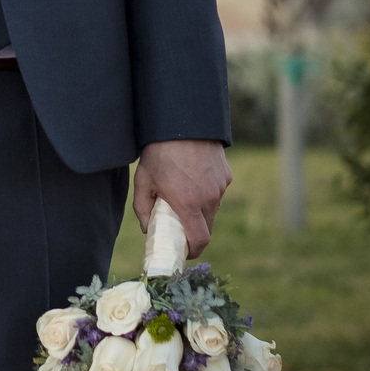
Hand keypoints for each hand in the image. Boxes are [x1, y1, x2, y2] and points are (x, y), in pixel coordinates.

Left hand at [133, 139, 231, 257]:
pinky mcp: (225, 175)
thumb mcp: (143, 180)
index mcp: (188, 203)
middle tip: (180, 225)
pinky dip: (207, 193)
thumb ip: (143, 209)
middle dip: (195, 232)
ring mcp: (220, 186)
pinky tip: (193, 178)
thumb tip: (147, 229)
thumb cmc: (158, 151)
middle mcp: (209, 198)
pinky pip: (217, 192)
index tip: (184, 249)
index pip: (200, 240)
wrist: (182, 120)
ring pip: (213, 209)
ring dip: (201, 210)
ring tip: (184, 195)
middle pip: (207, 228)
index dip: (193, 250)